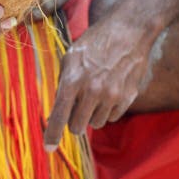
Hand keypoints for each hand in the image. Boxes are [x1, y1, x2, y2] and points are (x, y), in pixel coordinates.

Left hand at [43, 19, 151, 150]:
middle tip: (77, 105)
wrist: (129, 30)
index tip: (48, 149)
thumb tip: (57, 111)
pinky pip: (112, 117)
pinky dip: (108, 110)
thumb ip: (62, 83)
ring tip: (96, 92)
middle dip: (74, 120)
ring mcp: (111, 95)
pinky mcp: (128, 97)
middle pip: (77, 127)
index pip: (59, 115)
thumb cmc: (96, 41)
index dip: (52, 136)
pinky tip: (110, 90)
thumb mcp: (71, 56)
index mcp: (73, 79)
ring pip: (96, 123)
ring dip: (92, 114)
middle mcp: (92, 90)